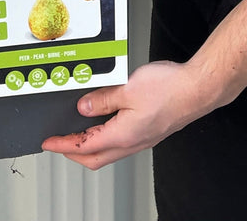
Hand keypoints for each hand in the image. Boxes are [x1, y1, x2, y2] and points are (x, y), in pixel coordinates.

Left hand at [41, 61, 207, 169]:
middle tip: (58, 143)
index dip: (62, 145)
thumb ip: (102, 99)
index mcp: (122, 135)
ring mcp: (141, 139)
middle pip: (94, 158)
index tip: (48, 143)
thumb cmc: (170, 89)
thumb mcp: (128, 88)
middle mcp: (131, 142)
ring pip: (107, 152)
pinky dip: (104, 138)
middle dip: (72, 153)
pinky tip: (104, 123)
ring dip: (88, 147)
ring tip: (76, 133)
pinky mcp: (148, 132)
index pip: (83, 147)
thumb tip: (83, 107)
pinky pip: (119, 142)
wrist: (197, 89)